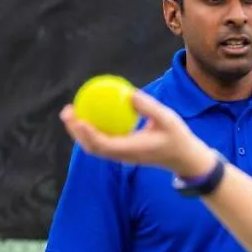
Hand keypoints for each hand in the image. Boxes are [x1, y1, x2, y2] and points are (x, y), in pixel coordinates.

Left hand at [61, 90, 215, 178]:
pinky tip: (91, 115)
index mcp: (131, 149)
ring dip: (80, 132)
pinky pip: (102, 142)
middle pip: (92, 147)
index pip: (102, 144)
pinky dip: (92, 131)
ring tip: (72, 113)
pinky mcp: (123, 152)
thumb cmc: (178, 138)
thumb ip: (148, 107)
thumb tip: (128, 93)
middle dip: (76, 131)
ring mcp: (122, 156)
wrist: (184, 158)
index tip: (77, 119)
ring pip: (94, 147)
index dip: (87, 133)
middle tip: (67, 111)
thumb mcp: (167, 119)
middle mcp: (123, 155)